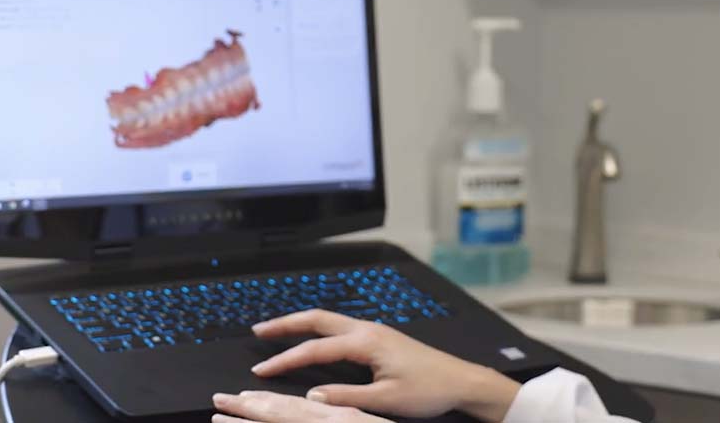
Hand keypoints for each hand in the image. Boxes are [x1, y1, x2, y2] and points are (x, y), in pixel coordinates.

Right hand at [247, 309, 520, 421]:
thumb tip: (312, 396)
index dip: (285, 360)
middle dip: (286, 324)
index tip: (261, 370)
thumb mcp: (386, 399)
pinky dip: (319, 330)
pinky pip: (341, 328)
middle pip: (318, 320)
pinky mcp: (380, 338)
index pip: (315, 349)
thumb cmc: (429, 389)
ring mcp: (375, 331)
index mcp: (367, 342)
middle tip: (258, 330)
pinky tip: (313, 339)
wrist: (461, 380)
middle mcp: (368, 330)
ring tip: (277, 331)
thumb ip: (346, 396)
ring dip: (302, 324)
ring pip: (330, 321)